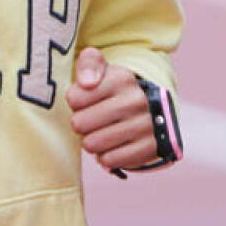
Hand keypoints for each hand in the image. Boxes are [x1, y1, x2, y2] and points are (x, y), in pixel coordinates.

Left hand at [65, 47, 159, 171]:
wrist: (152, 111)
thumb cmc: (115, 91)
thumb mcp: (102, 70)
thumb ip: (89, 64)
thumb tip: (87, 82)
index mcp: (122, 78)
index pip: (74, 98)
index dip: (75, 103)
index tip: (87, 101)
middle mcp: (136, 101)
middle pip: (79, 124)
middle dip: (81, 124)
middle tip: (93, 120)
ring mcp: (145, 126)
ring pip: (92, 144)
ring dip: (92, 142)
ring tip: (103, 132)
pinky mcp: (149, 149)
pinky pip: (109, 160)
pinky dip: (106, 157)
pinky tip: (114, 146)